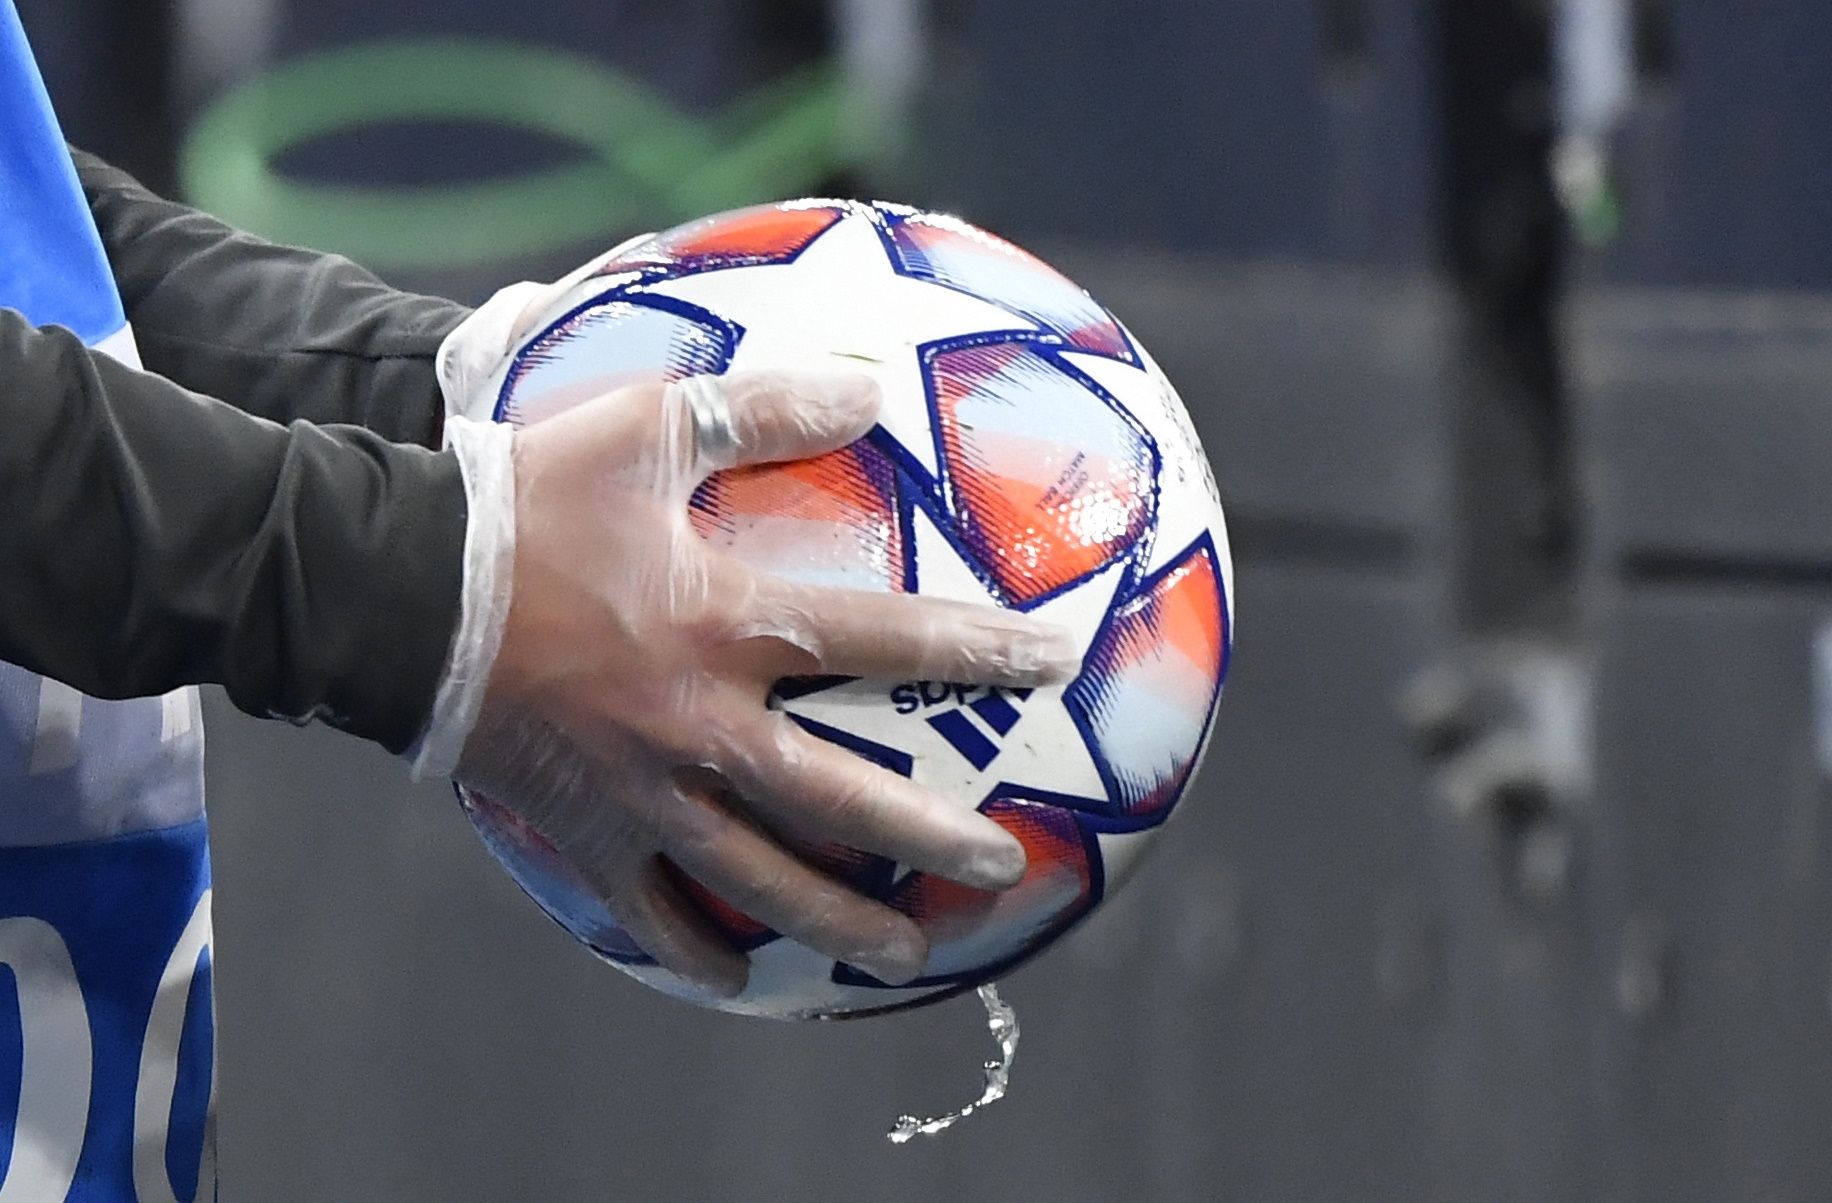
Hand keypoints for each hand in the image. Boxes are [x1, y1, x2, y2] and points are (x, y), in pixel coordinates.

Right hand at [454, 371, 1078, 996]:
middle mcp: (700, 725)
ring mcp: (642, 792)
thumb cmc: (526, 501)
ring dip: (839, 921)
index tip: (1052, 660)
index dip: (974, 649)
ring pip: (760, 878)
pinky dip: (695, 947)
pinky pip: (649, 908)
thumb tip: (867, 383)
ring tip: (907, 957)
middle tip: (1006, 868)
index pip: (881, 642)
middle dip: (931, 838)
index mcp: (726, 626)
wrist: (397, 590)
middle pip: (839, 801)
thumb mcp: (647, 427)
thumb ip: (762, 409)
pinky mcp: (584, 830)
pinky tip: (739, 975)